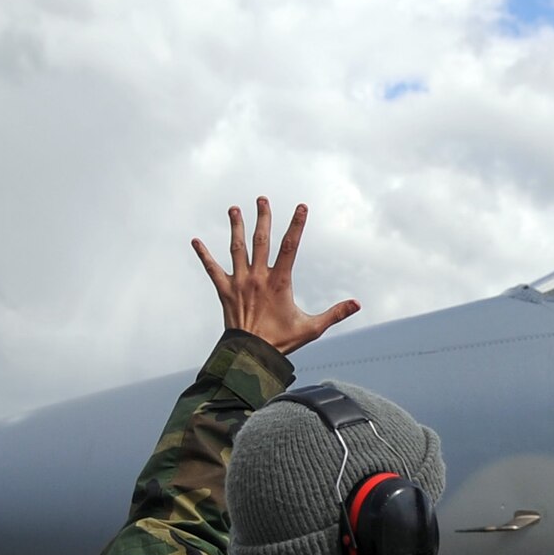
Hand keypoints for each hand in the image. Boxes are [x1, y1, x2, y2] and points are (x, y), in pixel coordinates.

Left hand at [192, 198, 358, 354]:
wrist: (250, 355)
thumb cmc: (282, 342)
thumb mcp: (312, 328)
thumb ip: (336, 313)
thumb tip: (358, 304)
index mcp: (279, 282)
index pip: (290, 246)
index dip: (297, 225)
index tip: (301, 207)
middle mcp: (257, 277)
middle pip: (261, 240)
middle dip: (263, 218)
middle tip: (262, 199)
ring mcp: (239, 282)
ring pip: (236, 248)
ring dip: (235, 227)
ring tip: (234, 209)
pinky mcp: (224, 291)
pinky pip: (212, 269)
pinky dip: (203, 255)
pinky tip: (195, 240)